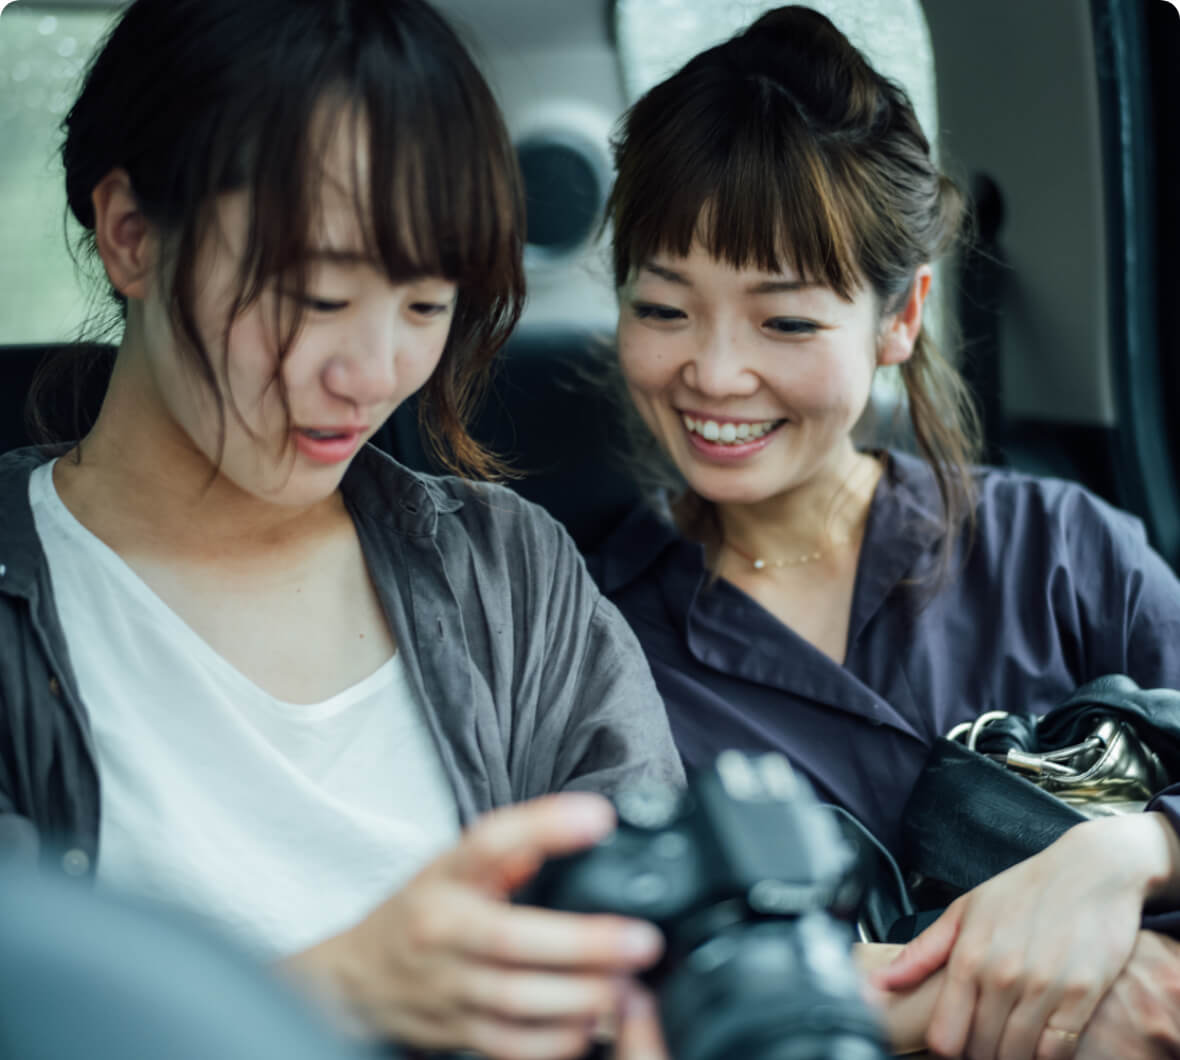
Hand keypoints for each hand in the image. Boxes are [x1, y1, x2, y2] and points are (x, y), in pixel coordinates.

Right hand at [284, 793, 664, 1059]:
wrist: (356, 976)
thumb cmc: (420, 910)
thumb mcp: (454, 864)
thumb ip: (511, 848)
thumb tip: (577, 822)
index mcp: (444, 876)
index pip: (490, 841)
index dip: (545, 826)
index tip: (600, 818)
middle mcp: (442, 929)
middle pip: (511, 937)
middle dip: (584, 943)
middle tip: (642, 941)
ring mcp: (447, 986)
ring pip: (517, 1000)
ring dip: (581, 996)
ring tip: (626, 984)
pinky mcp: (456, 1032)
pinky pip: (512, 1044)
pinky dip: (557, 1039)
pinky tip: (593, 1022)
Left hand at [873, 813, 1179, 1059]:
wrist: (1090, 871)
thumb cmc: (1024, 889)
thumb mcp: (965, 910)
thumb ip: (923, 952)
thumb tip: (880, 982)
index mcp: (968, 957)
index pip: (944, 1036)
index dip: (947, 1048)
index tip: (956, 1041)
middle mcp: (1001, 975)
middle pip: (982, 1051)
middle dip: (981, 1053)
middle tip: (987, 1041)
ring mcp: (1043, 987)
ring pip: (1018, 1055)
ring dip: (1013, 1055)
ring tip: (1012, 1041)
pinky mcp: (1081, 996)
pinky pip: (1058, 1050)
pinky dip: (1048, 1054)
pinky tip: (1043, 1039)